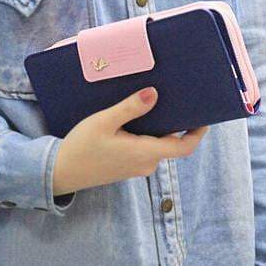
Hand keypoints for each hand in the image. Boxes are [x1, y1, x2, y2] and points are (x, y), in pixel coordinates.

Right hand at [53, 87, 207, 194]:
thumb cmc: (81, 146)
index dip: (198, 133)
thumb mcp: (104, 122)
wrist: (60, 172)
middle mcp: (146, 164)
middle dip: (177, 123)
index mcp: (145, 153)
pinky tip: (137, 118)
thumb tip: (154, 94)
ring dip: (160, 127)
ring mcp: (137, 167)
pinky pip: (146, 149)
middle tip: (177, 98)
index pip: (184, 147)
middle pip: (172, 144)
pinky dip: (148, 134)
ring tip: (155, 102)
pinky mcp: (127, 166)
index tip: (205, 116)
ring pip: (158, 145)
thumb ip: (130, 108)